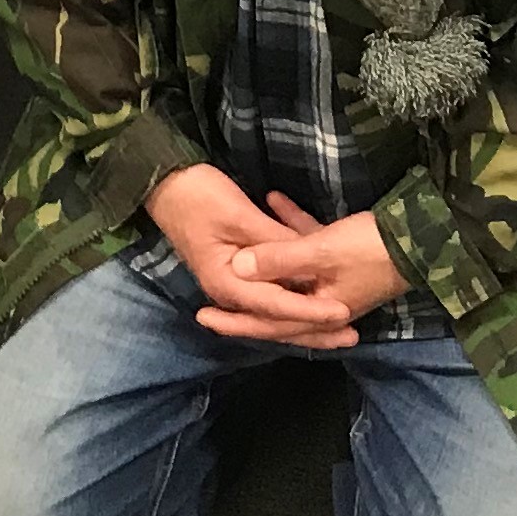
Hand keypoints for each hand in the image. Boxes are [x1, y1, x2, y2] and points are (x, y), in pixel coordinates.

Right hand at [144, 165, 365, 345]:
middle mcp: (230, 291)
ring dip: (308, 310)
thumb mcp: (238, 215)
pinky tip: (317, 287)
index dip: (311, 310)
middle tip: (352, 334)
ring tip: (342, 320)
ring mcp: (233, 282)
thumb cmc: (198, 195)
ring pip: (277, 306)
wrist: (164, 181)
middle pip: (277, 318)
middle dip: (315, 327)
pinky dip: (294, 286)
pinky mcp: (238, 269)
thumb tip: (305, 270)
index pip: (276, 306)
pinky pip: (271, 287)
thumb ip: (273, 244)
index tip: (344, 312)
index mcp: (227, 282)